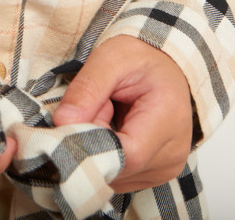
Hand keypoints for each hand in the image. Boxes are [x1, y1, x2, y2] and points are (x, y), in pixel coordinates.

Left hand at [53, 36, 192, 192]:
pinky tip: (111, 130)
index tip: (78, 115)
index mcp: (169, 119)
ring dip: (96, 149)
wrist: (164, 67)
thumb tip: (62, 122)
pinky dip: (104, 156)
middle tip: (95, 107)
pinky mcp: (154, 174)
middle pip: (117, 167)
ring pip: (113, 175)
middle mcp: (172, 153)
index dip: (92, 139)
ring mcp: (165, 168)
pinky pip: (117, 176)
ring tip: (106, 115)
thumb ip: (86, 89)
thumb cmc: (140, 59)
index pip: (126, 154)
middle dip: (91, 141)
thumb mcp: (110, 58)